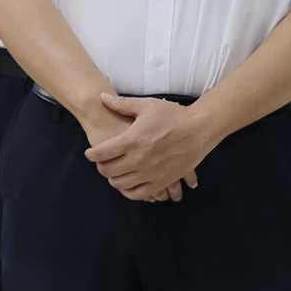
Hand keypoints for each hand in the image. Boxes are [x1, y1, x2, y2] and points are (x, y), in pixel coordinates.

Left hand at [86, 94, 212, 202]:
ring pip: (120, 184)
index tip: (90, 153)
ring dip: (113, 179)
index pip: (102, 153)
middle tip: (102, 162)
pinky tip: (128, 183)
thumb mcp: (147, 106)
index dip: (92, 154)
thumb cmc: (173, 115)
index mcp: (132, 139)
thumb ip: (122, 104)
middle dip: (100, 167)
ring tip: (114, 172)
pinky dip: (128, 191)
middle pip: (108, 171)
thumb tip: (101, 97)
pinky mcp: (161, 182)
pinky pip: (138, 194)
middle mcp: (139, 159)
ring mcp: (150, 173)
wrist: (200, 130)